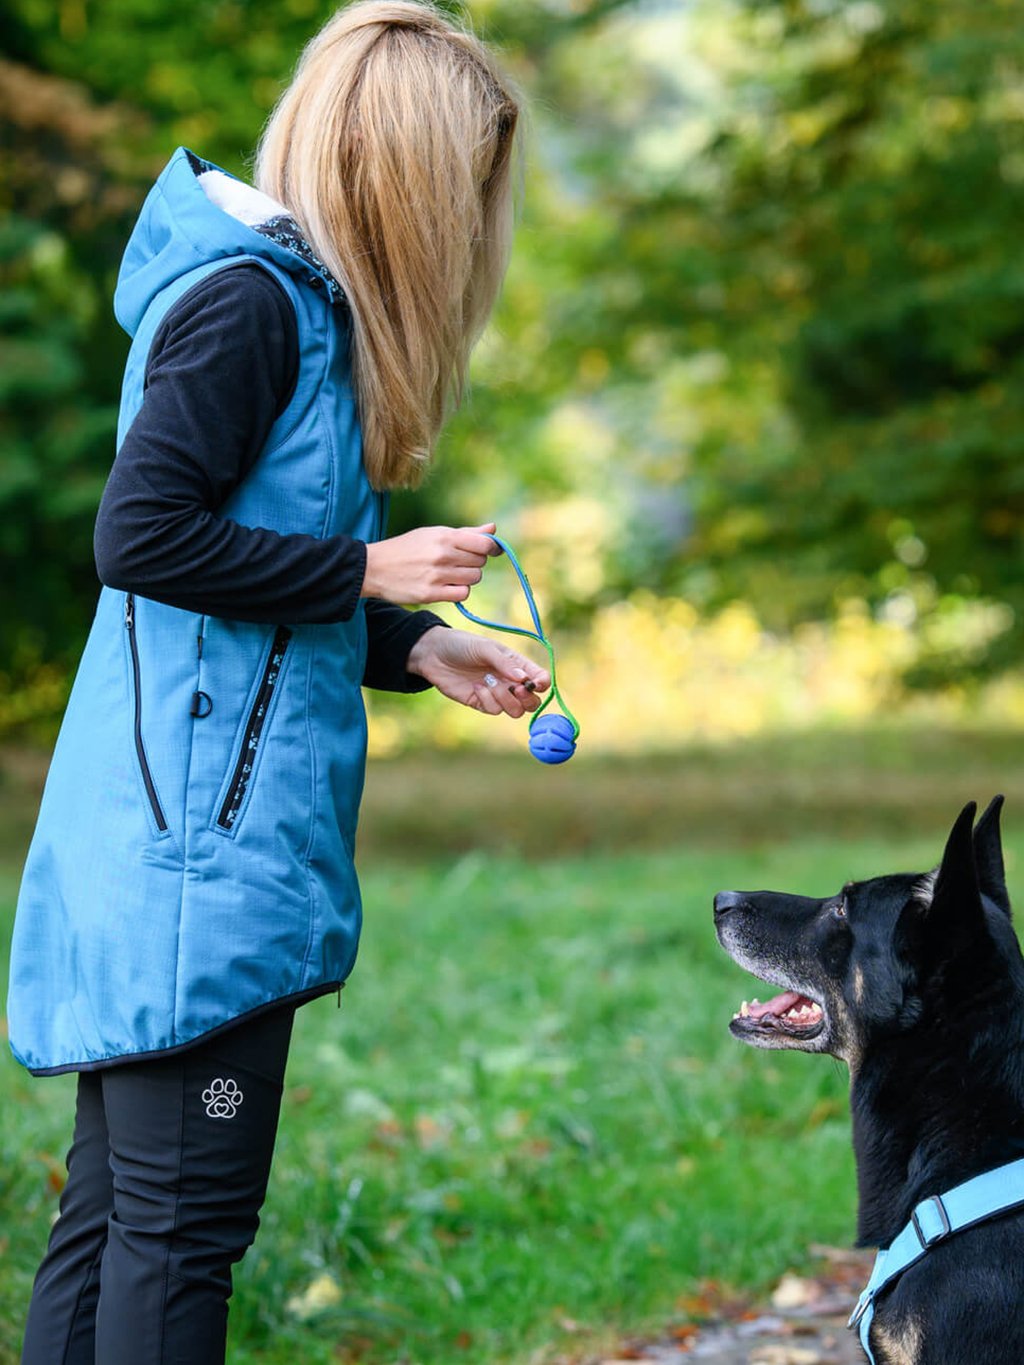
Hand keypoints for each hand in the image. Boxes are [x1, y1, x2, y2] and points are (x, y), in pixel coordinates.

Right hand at [361, 522, 501, 604]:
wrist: (374, 567)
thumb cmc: (407, 548)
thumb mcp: (433, 533)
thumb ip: (465, 533)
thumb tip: (493, 528)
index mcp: (444, 536)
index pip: (485, 544)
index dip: (491, 548)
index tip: (488, 551)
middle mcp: (442, 555)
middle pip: (480, 562)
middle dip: (474, 562)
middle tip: (459, 562)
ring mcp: (437, 575)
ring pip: (474, 579)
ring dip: (467, 578)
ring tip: (451, 574)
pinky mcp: (430, 594)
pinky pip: (462, 594)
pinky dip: (459, 591)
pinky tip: (448, 586)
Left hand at [406, 627, 550, 717]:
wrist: (434, 655)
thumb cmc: (462, 645)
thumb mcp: (484, 648)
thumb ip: (504, 663)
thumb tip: (524, 679)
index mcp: (517, 664)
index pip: (540, 678)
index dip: (543, 683)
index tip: (535, 683)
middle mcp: (511, 682)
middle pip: (532, 701)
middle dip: (527, 698)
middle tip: (515, 689)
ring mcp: (497, 694)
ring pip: (516, 710)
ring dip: (505, 699)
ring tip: (488, 682)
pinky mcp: (482, 703)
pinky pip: (494, 710)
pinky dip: (487, 699)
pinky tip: (475, 686)